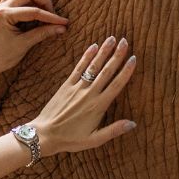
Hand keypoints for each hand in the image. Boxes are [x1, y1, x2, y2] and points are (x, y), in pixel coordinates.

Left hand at [0, 0, 67, 81]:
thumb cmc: (1, 56)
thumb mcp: (24, 45)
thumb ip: (42, 33)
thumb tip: (61, 28)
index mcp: (5, 15)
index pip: (34, 11)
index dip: (51, 17)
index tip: (64, 22)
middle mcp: (1, 7)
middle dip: (43, 2)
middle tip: (52, 15)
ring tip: (40, 6)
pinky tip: (23, 2)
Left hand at [29, 35, 136, 155]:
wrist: (44, 134)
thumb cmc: (70, 139)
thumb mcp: (94, 140)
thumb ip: (113, 130)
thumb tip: (133, 124)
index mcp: (98, 106)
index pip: (116, 85)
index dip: (125, 71)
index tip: (133, 58)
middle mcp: (89, 94)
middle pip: (106, 71)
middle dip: (117, 55)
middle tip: (125, 41)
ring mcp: (77, 88)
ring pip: (93, 66)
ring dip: (103, 51)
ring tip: (112, 38)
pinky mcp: (66, 85)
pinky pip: (78, 68)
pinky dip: (86, 57)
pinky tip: (93, 46)